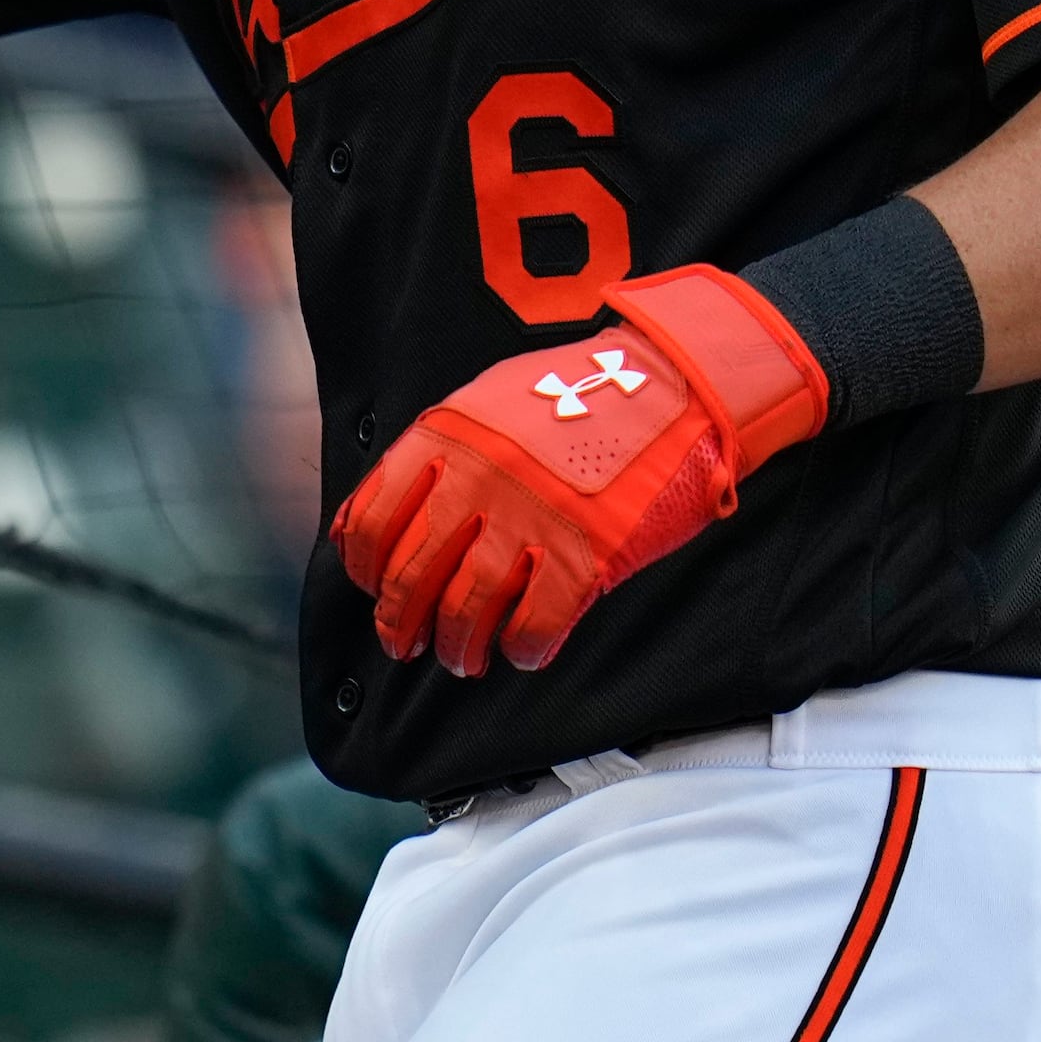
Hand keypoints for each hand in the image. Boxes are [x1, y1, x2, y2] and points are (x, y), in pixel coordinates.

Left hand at [329, 267, 827, 675]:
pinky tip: (523, 651)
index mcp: (446, 438)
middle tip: (405, 643)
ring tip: (462, 659)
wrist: (674, 382)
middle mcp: (477, 480)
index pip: (372, 520)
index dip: (366, 567)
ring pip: (465, 610)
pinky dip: (522, 649)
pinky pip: (534, 625)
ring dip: (457, 647)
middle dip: (399, 623)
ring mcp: (530, 518)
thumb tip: (393, 509)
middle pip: (411, 575)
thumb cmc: (581, 393)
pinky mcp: (586, 553)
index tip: (374, 587)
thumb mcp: (488, 400)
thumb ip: (439, 451)